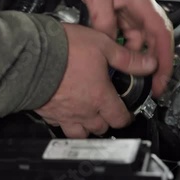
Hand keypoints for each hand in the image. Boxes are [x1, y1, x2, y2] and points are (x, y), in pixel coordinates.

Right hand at [35, 24, 157, 137]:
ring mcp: (64, 114)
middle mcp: (83, 110)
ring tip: (87, 116)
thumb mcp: (102, 45)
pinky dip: (64, 122)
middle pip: (101, 128)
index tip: (126, 112)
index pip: (120, 118)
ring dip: (87, 128)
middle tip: (107, 109)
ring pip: (80, 134)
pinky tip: (64, 112)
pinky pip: (58, 125)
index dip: (126, 117)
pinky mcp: (46, 112)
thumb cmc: (63, 50)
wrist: (31, 55)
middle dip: (107, 121)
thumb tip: (149, 64)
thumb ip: (126, 58)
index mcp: (100, 96)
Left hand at [73, 0, 173, 94]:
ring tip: (128, 77)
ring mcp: (132, 12)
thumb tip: (108, 45)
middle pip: (155, 42)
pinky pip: (127, 37)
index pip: (161, 34)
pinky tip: (114, 59)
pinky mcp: (121, 15)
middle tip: (150, 87)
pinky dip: (123, 49)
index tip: (163, 77)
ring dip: (136, 59)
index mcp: (142, 3)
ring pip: (140, 42)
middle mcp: (141, 9)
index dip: (165, 58)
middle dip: (154, 66)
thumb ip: (103, 21)